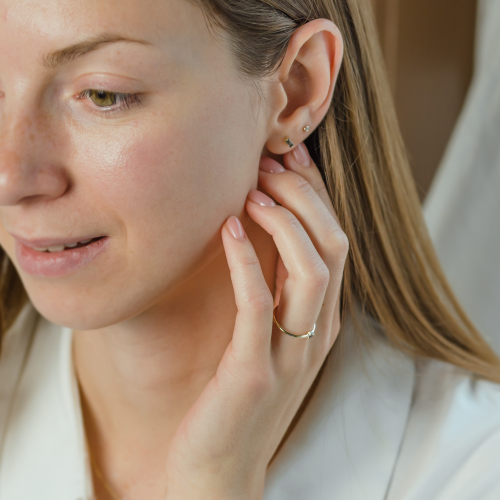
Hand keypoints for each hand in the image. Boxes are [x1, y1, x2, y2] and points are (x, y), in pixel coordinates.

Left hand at [164, 144, 348, 499]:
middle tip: (270, 164)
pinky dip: (248, 262)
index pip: (334, 241)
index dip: (316, 194)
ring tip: (254, 191)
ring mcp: (291, 353)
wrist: (218, 467)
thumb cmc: (236, 393)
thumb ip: (272, 289)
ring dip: (287, 224)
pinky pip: (259, 306)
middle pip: (333, 247)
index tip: (289, 155)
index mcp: (320, 319)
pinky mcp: (255, 372)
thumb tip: (259, 228)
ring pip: (313, 272)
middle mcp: (317, 332)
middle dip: (306, 197)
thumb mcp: (263, 335)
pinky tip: (230, 230)